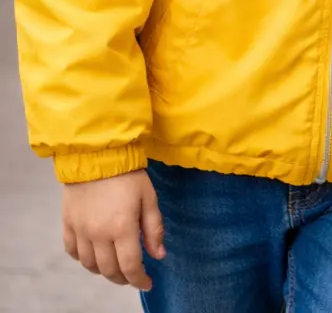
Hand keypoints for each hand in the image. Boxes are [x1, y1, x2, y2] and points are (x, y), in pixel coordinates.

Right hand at [62, 170, 164, 290]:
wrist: (97, 152)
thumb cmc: (128, 173)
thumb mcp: (148, 197)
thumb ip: (154, 228)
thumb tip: (159, 256)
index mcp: (122, 228)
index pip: (130, 266)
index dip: (140, 280)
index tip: (147, 283)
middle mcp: (99, 234)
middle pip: (109, 270)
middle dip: (123, 278)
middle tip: (132, 275)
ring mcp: (81, 230)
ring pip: (90, 265)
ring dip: (103, 271)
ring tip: (114, 266)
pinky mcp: (68, 223)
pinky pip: (72, 251)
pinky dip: (82, 258)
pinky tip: (93, 254)